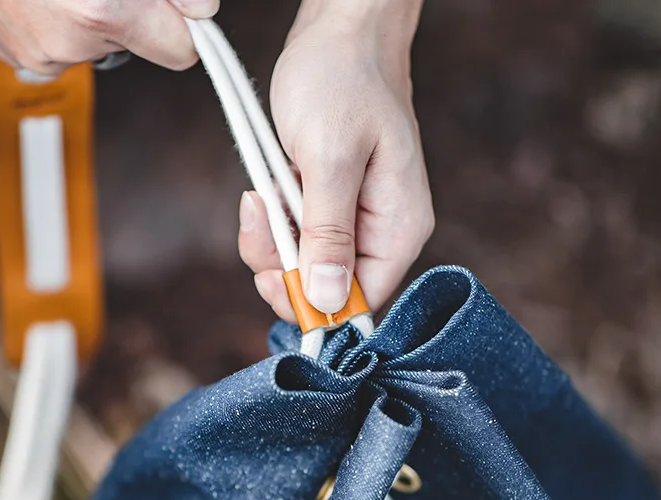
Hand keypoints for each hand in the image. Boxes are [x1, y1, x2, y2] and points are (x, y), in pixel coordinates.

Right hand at [0, 0, 218, 74]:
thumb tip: (203, 10)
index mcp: (101, 9)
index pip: (182, 49)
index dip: (186, 21)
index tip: (184, 8)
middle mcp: (74, 41)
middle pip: (145, 45)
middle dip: (141, 14)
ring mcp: (45, 56)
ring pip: (104, 44)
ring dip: (98, 15)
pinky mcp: (22, 60)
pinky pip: (67, 47)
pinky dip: (65, 23)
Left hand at [238, 0, 432, 322]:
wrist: (338, 32)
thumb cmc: (342, 81)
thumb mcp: (330, 158)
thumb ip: (328, 233)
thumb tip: (327, 300)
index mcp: (399, 229)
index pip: (362, 300)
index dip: (315, 305)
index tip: (273, 279)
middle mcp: (380, 234)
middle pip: (326, 290)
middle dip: (283, 266)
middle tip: (262, 220)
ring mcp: (353, 222)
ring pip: (303, 266)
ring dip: (270, 239)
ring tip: (262, 193)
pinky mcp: (328, 208)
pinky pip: (294, 238)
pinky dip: (271, 220)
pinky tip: (266, 188)